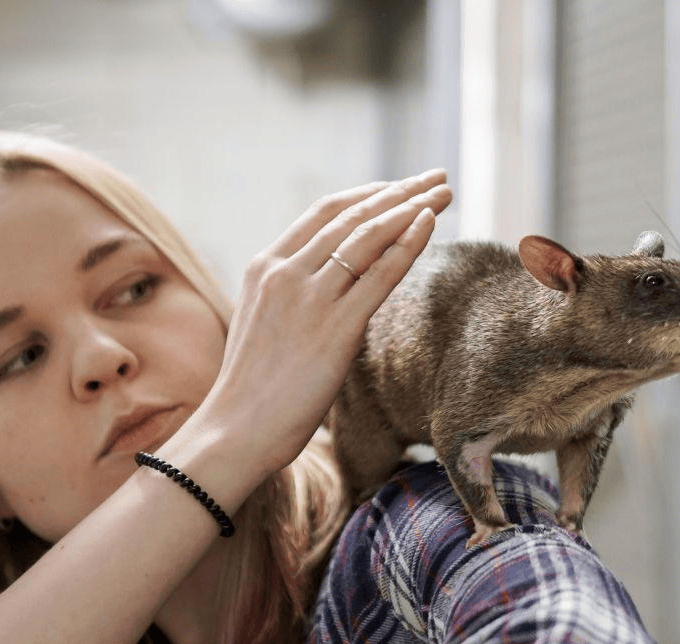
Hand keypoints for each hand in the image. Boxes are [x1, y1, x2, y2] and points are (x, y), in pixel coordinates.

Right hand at [198, 170, 451, 480]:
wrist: (235, 430)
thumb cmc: (251, 389)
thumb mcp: (264, 323)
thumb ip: (292, 295)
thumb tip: (332, 286)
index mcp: (265, 266)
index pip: (324, 213)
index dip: (367, 194)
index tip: (399, 187)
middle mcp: (286, 272)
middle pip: (351, 214)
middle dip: (399, 190)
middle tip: (434, 177)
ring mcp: (310, 297)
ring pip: (368, 235)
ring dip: (412, 206)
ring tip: (444, 191)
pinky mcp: (335, 328)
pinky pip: (380, 274)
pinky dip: (408, 243)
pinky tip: (430, 222)